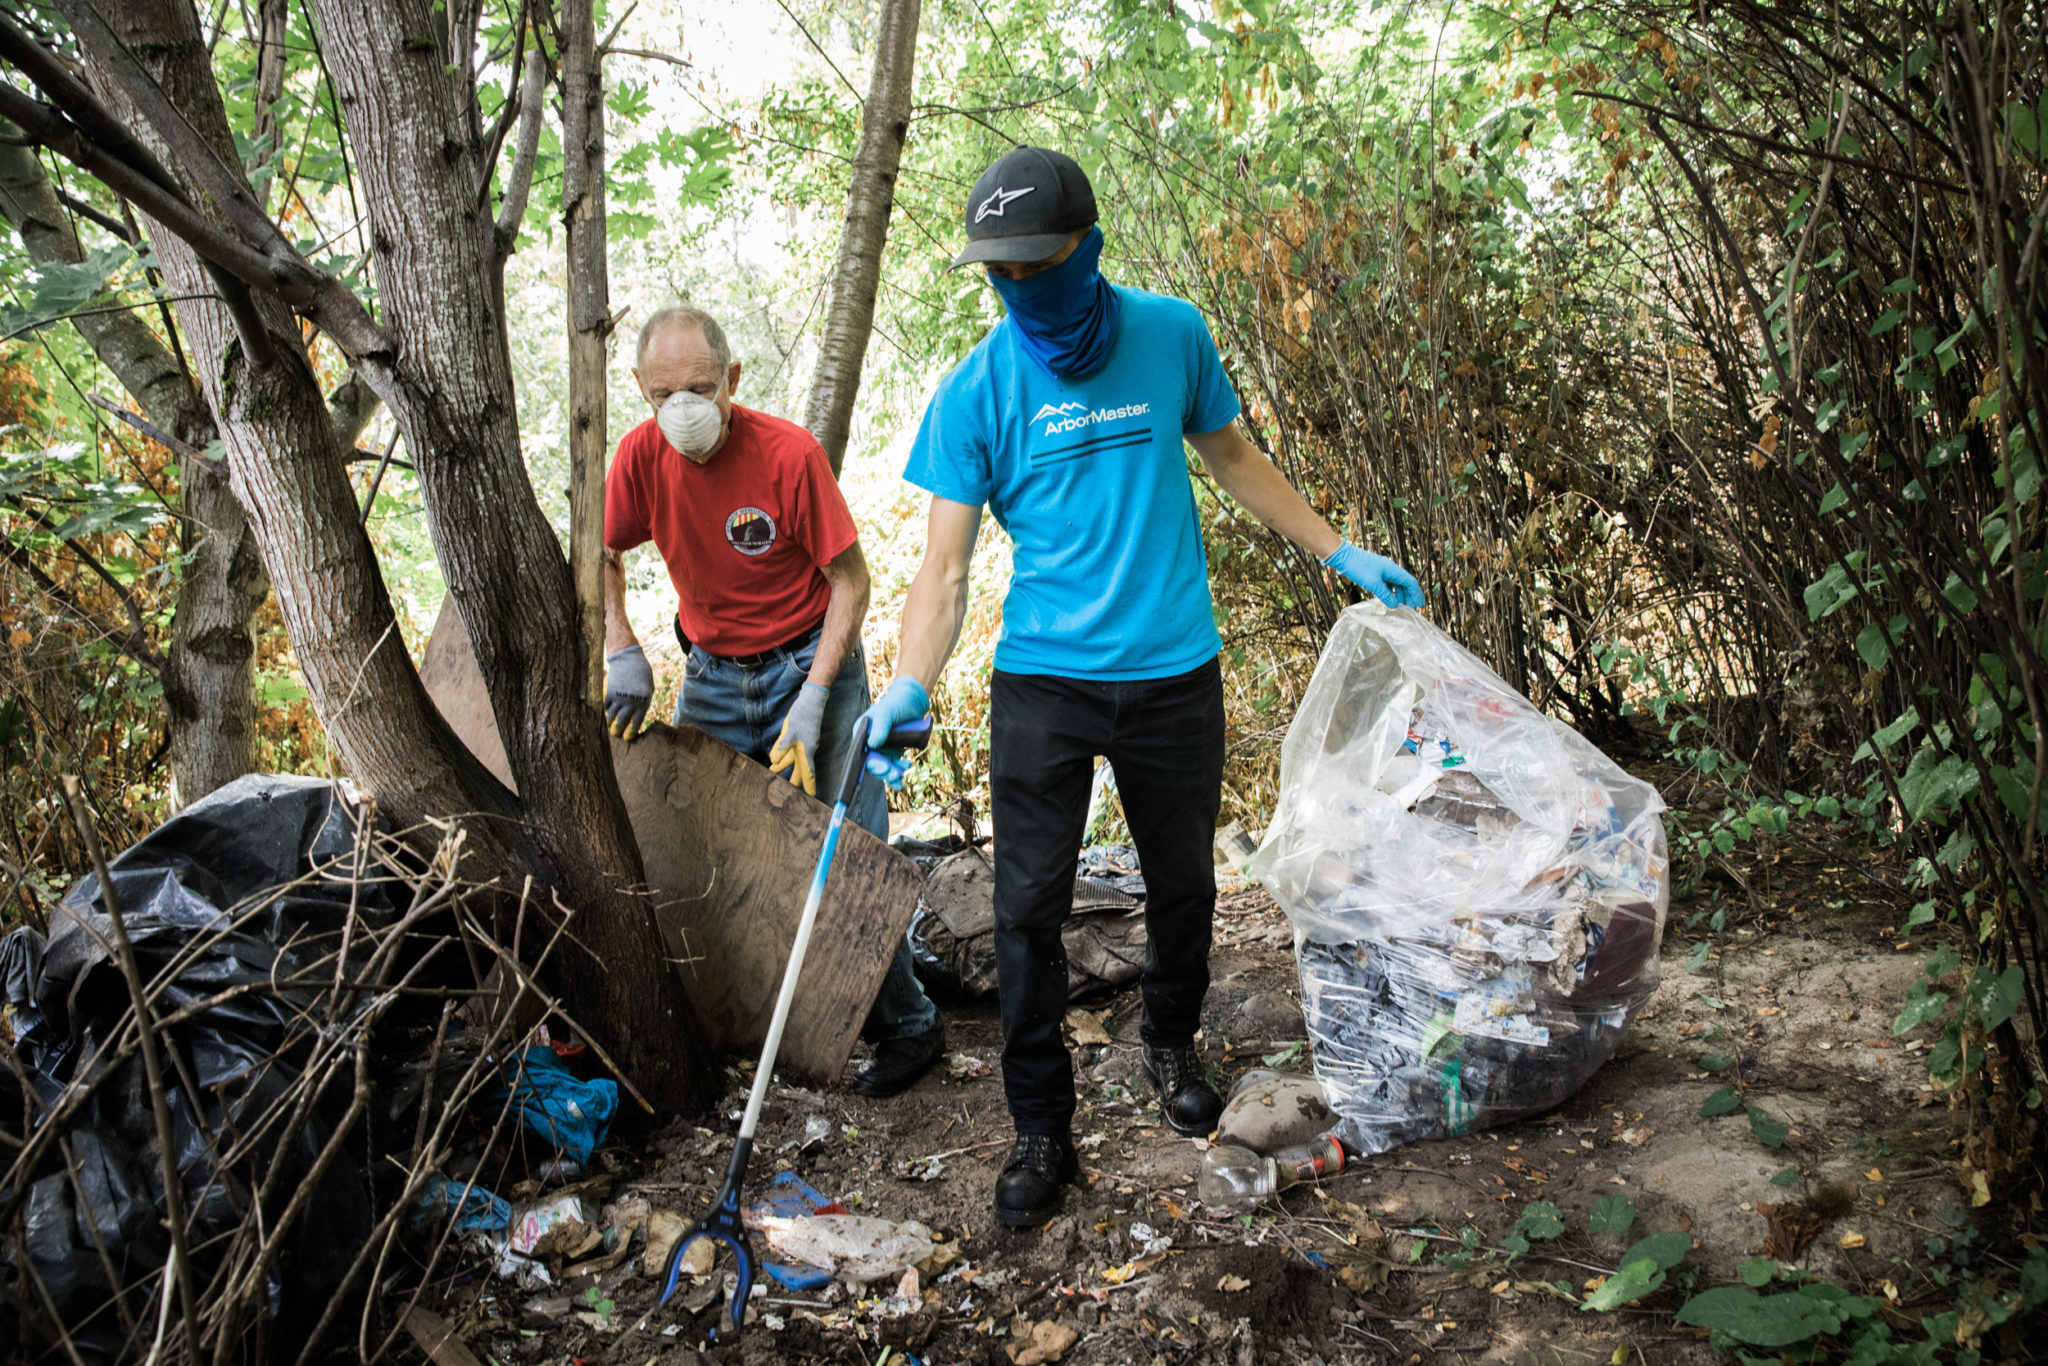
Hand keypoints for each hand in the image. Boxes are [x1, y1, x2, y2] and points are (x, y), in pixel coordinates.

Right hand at [604, 645, 654, 738]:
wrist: (629, 660)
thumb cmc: (641, 675)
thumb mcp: (648, 689)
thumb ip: (643, 703)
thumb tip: (635, 718)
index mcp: (642, 704)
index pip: (635, 724)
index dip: (630, 733)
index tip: (627, 738)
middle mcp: (630, 703)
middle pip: (621, 723)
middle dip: (617, 730)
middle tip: (615, 734)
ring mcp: (619, 698)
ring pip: (611, 716)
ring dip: (610, 722)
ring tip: (609, 724)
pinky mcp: (609, 693)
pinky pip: (605, 706)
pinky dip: (604, 710)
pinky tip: (605, 713)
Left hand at [768, 681, 829, 795]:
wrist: (811, 700)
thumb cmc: (803, 715)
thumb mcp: (789, 732)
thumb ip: (782, 747)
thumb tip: (775, 761)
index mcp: (806, 751)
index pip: (808, 773)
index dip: (809, 786)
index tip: (810, 797)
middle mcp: (806, 749)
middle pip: (800, 770)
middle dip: (794, 781)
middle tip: (786, 793)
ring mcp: (803, 743)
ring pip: (794, 760)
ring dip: (785, 768)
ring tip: (774, 775)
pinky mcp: (799, 737)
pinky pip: (792, 751)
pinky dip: (785, 757)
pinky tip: (777, 759)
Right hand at [854, 676, 929, 790]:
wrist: (912, 702)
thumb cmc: (896, 704)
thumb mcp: (887, 714)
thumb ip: (880, 728)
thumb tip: (872, 745)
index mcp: (862, 733)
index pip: (862, 753)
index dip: (872, 763)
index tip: (883, 768)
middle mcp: (869, 743)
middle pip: (873, 763)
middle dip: (884, 771)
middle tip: (895, 775)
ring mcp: (882, 748)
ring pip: (884, 766)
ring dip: (892, 773)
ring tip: (900, 776)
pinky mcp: (893, 751)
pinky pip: (894, 765)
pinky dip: (899, 769)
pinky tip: (906, 766)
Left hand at [1324, 541, 1424, 608]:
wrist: (1343, 557)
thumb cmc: (1358, 568)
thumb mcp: (1373, 584)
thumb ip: (1385, 596)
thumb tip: (1395, 606)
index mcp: (1393, 570)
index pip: (1410, 582)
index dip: (1416, 594)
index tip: (1420, 605)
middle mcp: (1390, 569)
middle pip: (1405, 583)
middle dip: (1409, 596)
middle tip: (1411, 608)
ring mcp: (1383, 570)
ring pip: (1396, 584)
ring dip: (1400, 595)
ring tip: (1400, 606)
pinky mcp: (1376, 572)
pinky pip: (1388, 583)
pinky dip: (1390, 592)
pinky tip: (1388, 599)